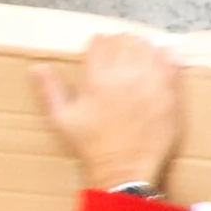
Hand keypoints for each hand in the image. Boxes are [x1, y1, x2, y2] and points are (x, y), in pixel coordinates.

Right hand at [35, 29, 182, 194]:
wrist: (124, 170)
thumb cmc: (92, 146)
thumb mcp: (62, 120)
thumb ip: (49, 90)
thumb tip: (37, 67)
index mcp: (97, 79)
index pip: (100, 42)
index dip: (99, 45)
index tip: (100, 53)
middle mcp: (124, 76)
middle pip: (126, 40)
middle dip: (122, 44)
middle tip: (121, 56)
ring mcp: (150, 83)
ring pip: (149, 47)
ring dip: (144, 49)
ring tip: (140, 59)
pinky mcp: (170, 94)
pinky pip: (172, 63)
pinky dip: (168, 58)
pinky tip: (162, 63)